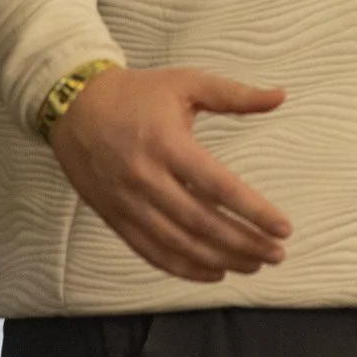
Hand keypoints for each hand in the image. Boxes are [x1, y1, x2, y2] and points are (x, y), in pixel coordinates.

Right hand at [49, 66, 292, 282]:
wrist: (72, 105)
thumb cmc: (136, 93)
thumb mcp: (186, 83)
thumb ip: (235, 95)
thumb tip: (281, 96)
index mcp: (168, 144)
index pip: (219, 187)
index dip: (254, 211)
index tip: (283, 227)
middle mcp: (147, 178)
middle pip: (202, 223)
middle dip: (244, 243)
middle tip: (276, 253)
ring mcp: (128, 202)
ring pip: (179, 244)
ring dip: (220, 260)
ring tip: (253, 264)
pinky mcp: (114, 217)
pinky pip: (151, 252)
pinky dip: (184, 268)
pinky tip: (213, 273)